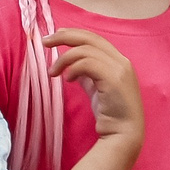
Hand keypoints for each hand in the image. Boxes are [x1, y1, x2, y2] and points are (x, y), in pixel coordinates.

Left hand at [43, 29, 142, 144]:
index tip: (55, 37)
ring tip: (52, 72)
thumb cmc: (111, 115)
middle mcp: (121, 61)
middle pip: (90, 38)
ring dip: (64, 58)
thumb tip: (71, 66)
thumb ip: (87, 75)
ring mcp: (120, 69)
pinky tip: (66, 79)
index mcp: (118, 61)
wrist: (124, 136)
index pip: (94, 39)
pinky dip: (73, 68)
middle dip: (65, 36)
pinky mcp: (115, 79)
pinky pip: (88, 64)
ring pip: (86, 50)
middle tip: (45, 41)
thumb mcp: (96, 89)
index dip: (74, 34)